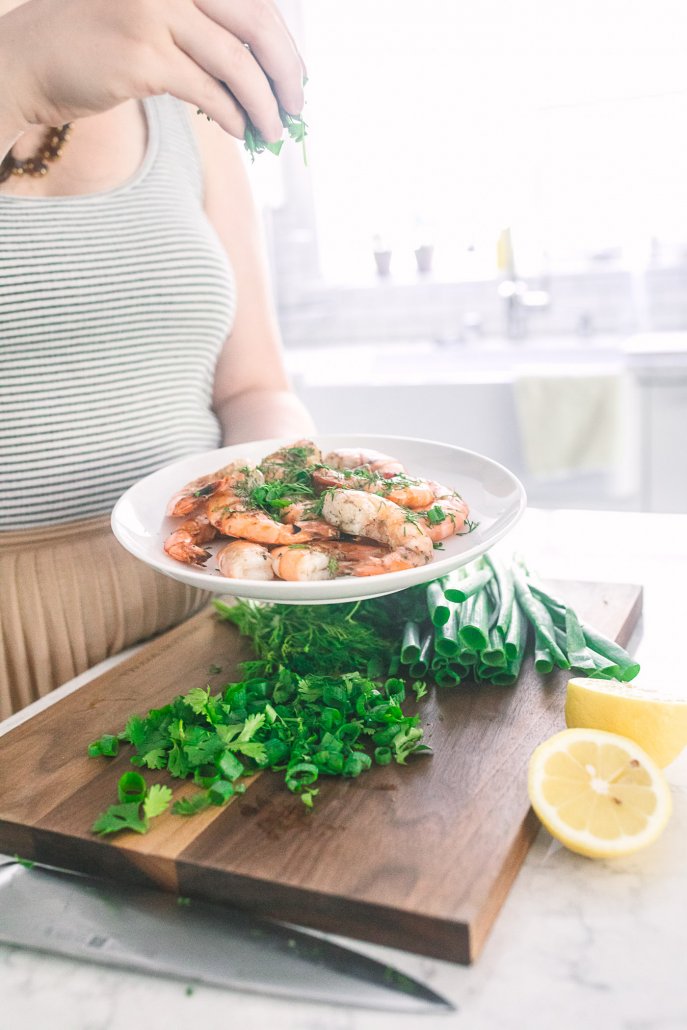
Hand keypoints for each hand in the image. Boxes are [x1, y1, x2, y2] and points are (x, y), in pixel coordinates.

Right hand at [0, 0, 304, 140]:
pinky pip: (209, 93)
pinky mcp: (142, 60)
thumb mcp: (155, 18)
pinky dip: (233, 116)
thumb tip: (266, 68)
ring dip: (264, 105)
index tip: (296, 79)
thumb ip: (202, 28)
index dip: (283, 43)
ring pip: (237, 64)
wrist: (31, 60)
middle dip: (285, 73)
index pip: (254, 1)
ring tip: (272, 132)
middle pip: (256, 25)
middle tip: (297, 109)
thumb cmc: (97, 45)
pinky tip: (241, 131)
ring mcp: (154, 16)